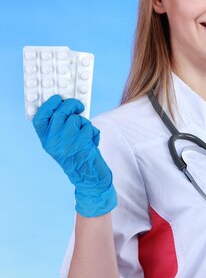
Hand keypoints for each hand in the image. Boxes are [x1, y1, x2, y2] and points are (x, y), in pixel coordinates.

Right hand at [32, 95, 116, 216]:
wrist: (89, 179)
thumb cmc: (77, 157)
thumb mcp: (62, 143)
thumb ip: (60, 126)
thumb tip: (67, 103)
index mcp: (46, 140)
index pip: (40, 118)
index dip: (49, 104)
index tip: (58, 98)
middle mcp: (53, 142)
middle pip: (60, 112)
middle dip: (72, 105)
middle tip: (79, 106)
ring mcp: (66, 144)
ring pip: (76, 119)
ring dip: (85, 123)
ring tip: (85, 134)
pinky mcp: (81, 145)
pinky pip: (89, 127)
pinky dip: (94, 132)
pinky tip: (92, 142)